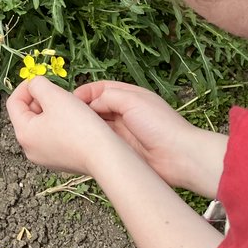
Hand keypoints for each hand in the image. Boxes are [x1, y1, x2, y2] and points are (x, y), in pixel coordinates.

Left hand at [6, 76, 115, 175]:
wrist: (105, 156)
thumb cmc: (79, 126)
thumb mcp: (55, 96)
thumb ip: (38, 85)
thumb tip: (33, 84)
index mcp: (24, 134)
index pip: (14, 103)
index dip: (25, 86)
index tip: (41, 78)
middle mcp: (30, 149)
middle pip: (27, 114)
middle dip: (41, 98)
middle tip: (59, 92)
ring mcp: (45, 157)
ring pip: (41, 125)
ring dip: (52, 110)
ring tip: (69, 105)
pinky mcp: (60, 161)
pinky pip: (53, 136)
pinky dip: (60, 124)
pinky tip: (76, 120)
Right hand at [73, 80, 225, 194]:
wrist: (179, 158)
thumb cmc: (160, 125)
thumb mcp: (132, 100)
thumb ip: (107, 96)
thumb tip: (89, 104)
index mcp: (129, 96)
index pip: (100, 89)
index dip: (85, 93)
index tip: (70, 100)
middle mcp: (124, 113)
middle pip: (96, 107)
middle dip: (82, 110)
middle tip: (67, 116)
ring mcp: (122, 133)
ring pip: (97, 125)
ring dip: (86, 126)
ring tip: (71, 129)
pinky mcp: (121, 151)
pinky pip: (102, 143)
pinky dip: (92, 142)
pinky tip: (81, 143)